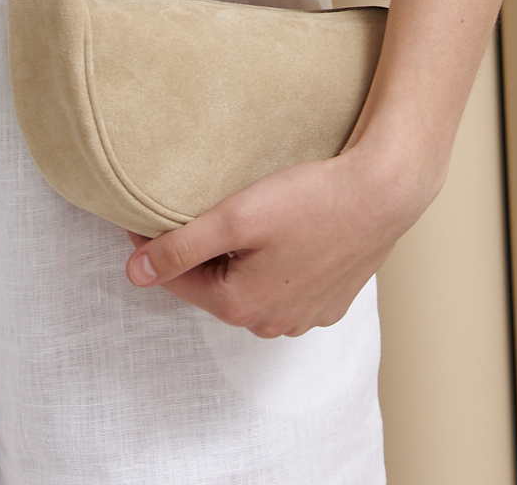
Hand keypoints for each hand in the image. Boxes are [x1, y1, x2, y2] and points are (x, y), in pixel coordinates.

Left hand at [123, 137, 442, 337]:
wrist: (382, 193)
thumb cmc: (309, 200)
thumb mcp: (234, 217)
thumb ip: (181, 247)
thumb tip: (134, 274)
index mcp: (241, 306)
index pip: (177, 279)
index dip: (153, 244)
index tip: (139, 215)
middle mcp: (271, 323)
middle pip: (214, 286)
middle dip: (198, 253)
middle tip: (190, 211)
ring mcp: (304, 317)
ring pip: (251, 287)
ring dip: (238, 260)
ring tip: (240, 220)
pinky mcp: (330, 301)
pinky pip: (286, 286)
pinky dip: (273, 264)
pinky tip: (283, 233)